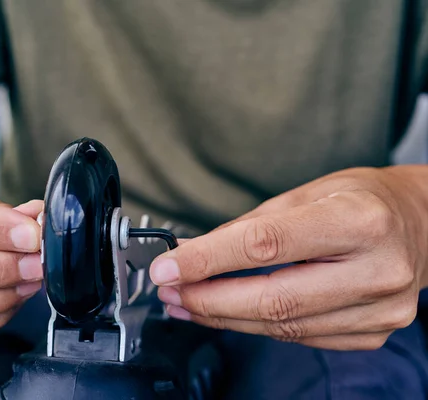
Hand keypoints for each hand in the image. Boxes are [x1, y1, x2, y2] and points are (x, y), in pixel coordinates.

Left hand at [150, 167, 427, 349]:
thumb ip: (249, 227)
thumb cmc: (362, 200)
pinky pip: (301, 337)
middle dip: (209, 300)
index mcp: (359, 220)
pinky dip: (258, 325)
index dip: (208, 260)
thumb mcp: (305, 193)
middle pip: (274, 299)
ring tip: (188, 304)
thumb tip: (194, 252)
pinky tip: (231, 313)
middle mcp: (377, 269)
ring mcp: (380, 309)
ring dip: (226, 317)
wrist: (420, 224)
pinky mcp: (374, 332)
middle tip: (171, 292)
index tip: (168, 268)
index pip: (267, 245)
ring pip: (283, 326)